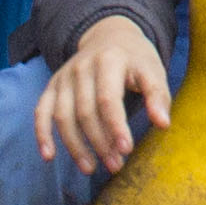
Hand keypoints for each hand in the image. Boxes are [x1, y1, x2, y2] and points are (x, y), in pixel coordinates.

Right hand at [43, 17, 168, 173]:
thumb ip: (158, 96)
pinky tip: (49, 156)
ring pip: (63, 116)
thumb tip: (163, 124)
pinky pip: (42, 111)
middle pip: (85, 112)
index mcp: (109, 60)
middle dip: (100, 143)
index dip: (116, 127)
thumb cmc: (135, 60)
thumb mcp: (152, 70)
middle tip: (115, 165)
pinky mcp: (52, 85)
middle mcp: (82, 66)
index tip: (126, 150)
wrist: (110, 36)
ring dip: (75, 146)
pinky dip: (42, 134)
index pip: (108, 99)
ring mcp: (64, 76)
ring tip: (90, 168)